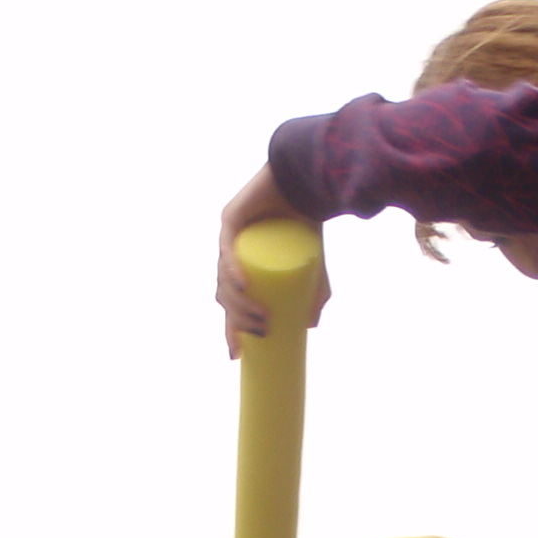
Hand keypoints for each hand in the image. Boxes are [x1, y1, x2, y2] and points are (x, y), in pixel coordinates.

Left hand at [218, 164, 330, 357]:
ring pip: (223, 277)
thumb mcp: (315, 267)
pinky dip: (234, 269)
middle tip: (260, 334)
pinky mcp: (230, 218)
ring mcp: (227, 237)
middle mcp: (230, 254)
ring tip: (260, 317)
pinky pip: (227, 248)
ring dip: (239, 302)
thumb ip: (315, 294)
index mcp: (242, 268)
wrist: (310, 182)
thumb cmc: (308, 222)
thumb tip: (310, 326)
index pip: (229, 303)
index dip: (229, 329)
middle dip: (237, 320)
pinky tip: (243, 286)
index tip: (237, 355)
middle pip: (223, 294)